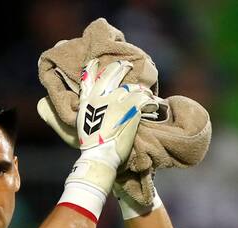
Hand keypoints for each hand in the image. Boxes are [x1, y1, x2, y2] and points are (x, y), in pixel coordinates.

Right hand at [67, 60, 153, 193]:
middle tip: (128, 65)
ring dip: (140, 89)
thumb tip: (95, 108)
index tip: (98, 61)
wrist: (99, 156)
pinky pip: (144, 98)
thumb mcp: (83, 125)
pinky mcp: (130, 108)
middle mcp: (101, 97)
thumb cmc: (92, 147)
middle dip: (121, 68)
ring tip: (146, 92)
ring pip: (131, 86)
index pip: (88, 76)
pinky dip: (151, 101)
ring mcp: (116, 101)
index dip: (93, 67)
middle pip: (112, 74)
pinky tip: (154, 104)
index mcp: (87, 101)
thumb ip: (89, 111)